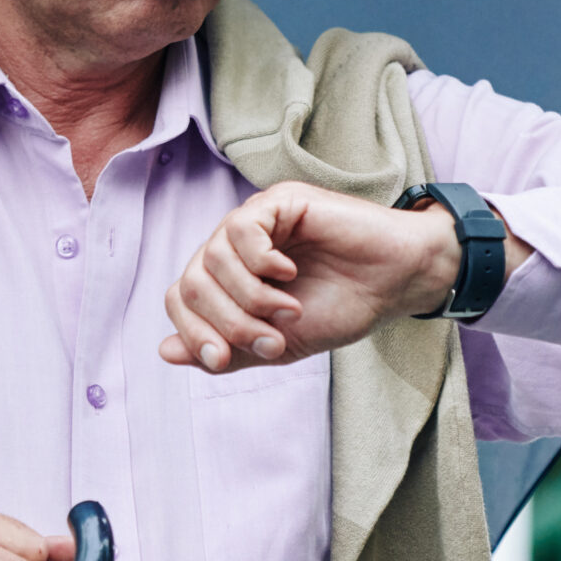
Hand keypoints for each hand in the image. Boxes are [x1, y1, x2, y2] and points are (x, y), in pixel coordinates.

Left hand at [160, 181, 530, 372]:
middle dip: (228, 322)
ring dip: (250, 298)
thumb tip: (165, 352)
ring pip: (212, 258)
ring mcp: (255, 221)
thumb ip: (226, 351)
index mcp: (230, 278)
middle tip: (273, 340)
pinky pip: (240, 229)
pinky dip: (259, 261)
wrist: (395, 283)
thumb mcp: (279, 344)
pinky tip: (288, 274)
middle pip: (190, 282)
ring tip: (289, 311)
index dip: (194, 332)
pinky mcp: (279, 201)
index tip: (224, 359)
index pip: (180, 298)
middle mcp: (235, 246)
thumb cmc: (343, 307)